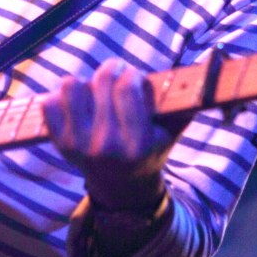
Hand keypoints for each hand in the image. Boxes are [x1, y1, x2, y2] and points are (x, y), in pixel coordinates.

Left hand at [43, 58, 173, 212]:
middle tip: (117, 75)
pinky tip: (78, 105)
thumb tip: (207, 69)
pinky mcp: (59, 143)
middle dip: (112, 70)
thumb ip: (185, 104)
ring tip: (96, 92)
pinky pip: (50, 102)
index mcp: (136, 143)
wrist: (121, 187)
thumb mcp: (171, 132)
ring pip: (72, 85)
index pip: (128, 86)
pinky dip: (62, 98)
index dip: (132, 73)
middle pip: (102, 80)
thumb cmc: (149, 149)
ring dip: (85, 83)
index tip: (135, 76)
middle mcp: (105, 146)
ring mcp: (78, 146)